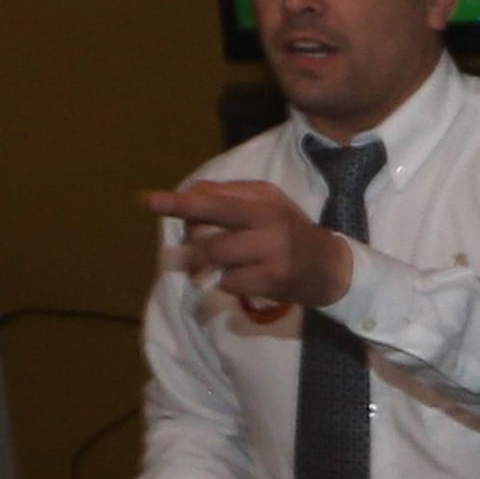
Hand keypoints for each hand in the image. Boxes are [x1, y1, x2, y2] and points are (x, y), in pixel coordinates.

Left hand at [143, 178, 355, 319]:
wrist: (333, 267)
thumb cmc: (289, 231)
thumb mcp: (266, 203)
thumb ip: (228, 196)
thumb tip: (187, 196)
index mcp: (262, 202)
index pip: (213, 200)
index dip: (178, 202)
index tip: (146, 200)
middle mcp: (268, 225)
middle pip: (211, 235)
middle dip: (190, 240)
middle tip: (181, 249)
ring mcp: (272, 254)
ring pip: (216, 258)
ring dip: (207, 264)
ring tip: (214, 264)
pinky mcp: (273, 281)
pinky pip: (229, 282)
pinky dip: (228, 282)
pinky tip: (245, 278)